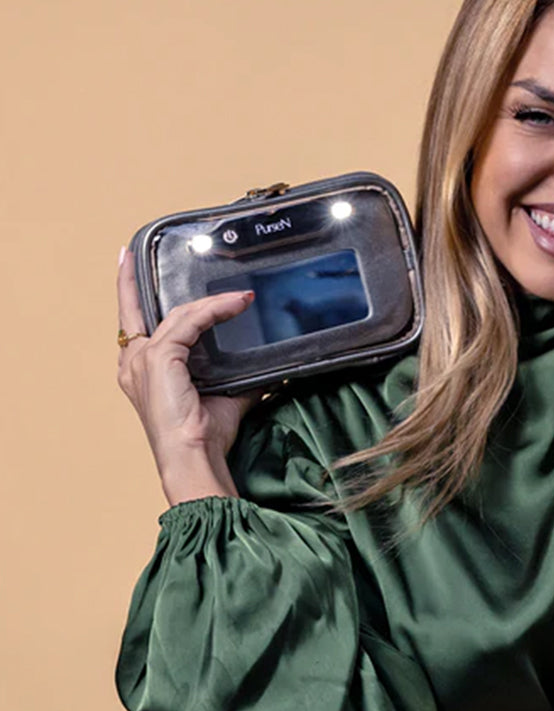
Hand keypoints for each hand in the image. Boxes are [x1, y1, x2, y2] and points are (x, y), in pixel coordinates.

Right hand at [116, 247, 259, 502]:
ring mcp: (142, 360)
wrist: (194, 457)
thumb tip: (269, 367)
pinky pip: (191, 322)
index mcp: (142, 371)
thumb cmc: (204, 437)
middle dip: (131, 280)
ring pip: (177, 315)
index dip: (129, 293)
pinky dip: (216, 312)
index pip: (134, 324)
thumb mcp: (225, 397)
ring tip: (241, 298)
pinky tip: (237, 306)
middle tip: (131, 252)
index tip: (128, 263)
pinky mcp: (159, 358)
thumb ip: (238, 376)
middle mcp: (133, 362)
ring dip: (211, 303)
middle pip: (134, 310)